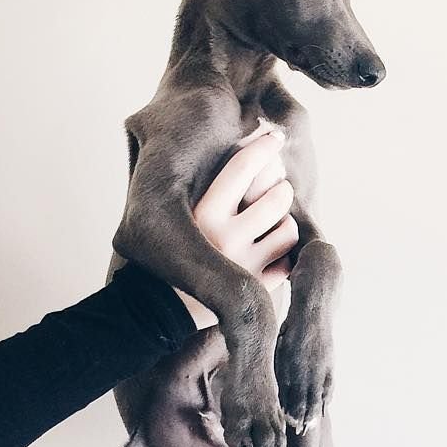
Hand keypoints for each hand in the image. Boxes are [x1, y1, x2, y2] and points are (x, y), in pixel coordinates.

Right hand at [173, 130, 298, 329]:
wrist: (157, 308)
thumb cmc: (170, 249)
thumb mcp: (177, 213)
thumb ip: (208, 186)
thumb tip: (247, 143)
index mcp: (200, 214)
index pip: (242, 166)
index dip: (264, 147)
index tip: (276, 138)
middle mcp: (223, 238)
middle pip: (277, 195)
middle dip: (281, 190)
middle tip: (274, 192)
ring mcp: (242, 266)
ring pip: (289, 227)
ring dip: (286, 223)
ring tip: (272, 225)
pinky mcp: (256, 290)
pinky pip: (289, 260)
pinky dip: (284, 254)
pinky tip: (269, 252)